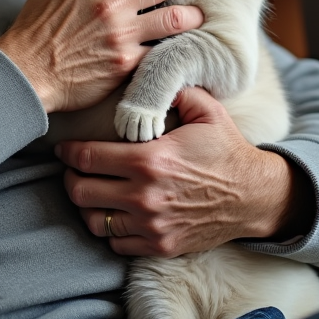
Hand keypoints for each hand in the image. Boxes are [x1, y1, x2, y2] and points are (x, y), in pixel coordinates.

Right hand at [0, 0, 205, 113]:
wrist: (24, 74)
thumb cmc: (31, 33)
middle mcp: (110, 3)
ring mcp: (121, 33)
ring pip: (172, 18)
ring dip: (191, 15)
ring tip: (200, 14)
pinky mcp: (126, 62)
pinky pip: (159, 51)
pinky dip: (172, 48)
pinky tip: (182, 47)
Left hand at [57, 87, 313, 256]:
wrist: (254, 196)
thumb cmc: (227, 151)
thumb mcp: (205, 110)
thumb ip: (173, 89)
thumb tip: (148, 73)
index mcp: (150, 160)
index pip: (88, 157)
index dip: (68, 152)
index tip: (64, 148)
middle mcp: (145, 196)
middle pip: (81, 192)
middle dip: (70, 178)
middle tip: (73, 170)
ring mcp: (152, 224)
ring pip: (94, 222)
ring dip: (86, 207)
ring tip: (90, 192)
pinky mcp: (160, 245)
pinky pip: (116, 243)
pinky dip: (110, 230)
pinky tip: (114, 213)